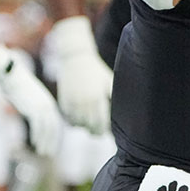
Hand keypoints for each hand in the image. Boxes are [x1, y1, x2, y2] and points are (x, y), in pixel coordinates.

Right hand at [0, 44, 60, 155]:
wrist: (12, 75)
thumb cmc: (18, 85)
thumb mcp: (29, 97)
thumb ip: (33, 107)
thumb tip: (32, 115)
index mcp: (48, 102)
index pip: (55, 122)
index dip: (54, 135)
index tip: (53, 144)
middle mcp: (47, 105)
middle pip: (53, 127)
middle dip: (52, 141)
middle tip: (51, 153)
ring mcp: (41, 107)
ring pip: (47, 128)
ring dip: (45, 142)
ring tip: (44, 152)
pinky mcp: (32, 108)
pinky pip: (37, 126)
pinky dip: (38, 136)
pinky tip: (35, 144)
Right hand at [50, 15, 112, 134]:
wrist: (76, 59)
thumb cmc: (96, 71)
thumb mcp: (108, 81)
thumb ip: (114, 96)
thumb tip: (125, 112)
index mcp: (97, 97)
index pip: (102, 123)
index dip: (105, 129)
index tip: (108, 131)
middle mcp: (84, 102)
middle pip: (90, 127)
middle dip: (96, 131)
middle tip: (99, 131)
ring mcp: (72, 102)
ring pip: (79, 125)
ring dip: (85, 126)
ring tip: (90, 123)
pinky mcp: (64, 102)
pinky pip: (69, 120)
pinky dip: (74, 122)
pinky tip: (80, 118)